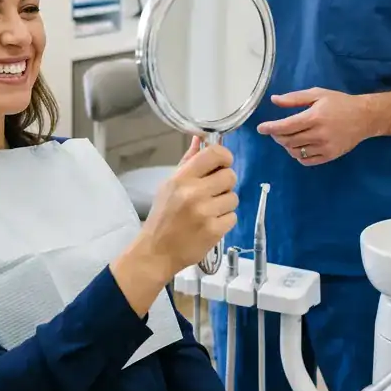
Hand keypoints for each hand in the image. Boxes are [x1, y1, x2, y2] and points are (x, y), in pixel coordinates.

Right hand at [140, 136, 237, 275]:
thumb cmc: (163, 215)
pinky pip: (233, 217)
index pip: (215, 154)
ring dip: (225, 203)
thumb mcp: (169, 185)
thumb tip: (201, 138)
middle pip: (230, 176)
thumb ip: (188, 161)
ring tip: (209, 210)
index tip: (222, 164)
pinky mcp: (214, 231)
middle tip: (213, 192)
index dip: (224, 157)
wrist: (156, 251)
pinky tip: (210, 223)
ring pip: (234, 198)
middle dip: (225, 183)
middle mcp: (194, 193)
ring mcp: (206, 213)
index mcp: (182, 178)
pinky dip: (224, 220)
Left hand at [257, 88, 373, 165]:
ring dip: (286, 146)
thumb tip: (274, 100)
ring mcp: (325, 147)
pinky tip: (298, 147)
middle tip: (275, 131)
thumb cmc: (339, 103)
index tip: (261, 128)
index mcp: (314, 117)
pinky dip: (298, 155)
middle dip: (277, 136)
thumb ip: (294, 98)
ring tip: (288, 137)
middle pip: (288, 140)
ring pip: (295, 152)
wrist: (365, 117)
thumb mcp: (317, 94)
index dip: (270, 128)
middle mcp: (319, 134)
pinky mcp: (330, 156)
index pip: (286, 126)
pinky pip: (307, 161)